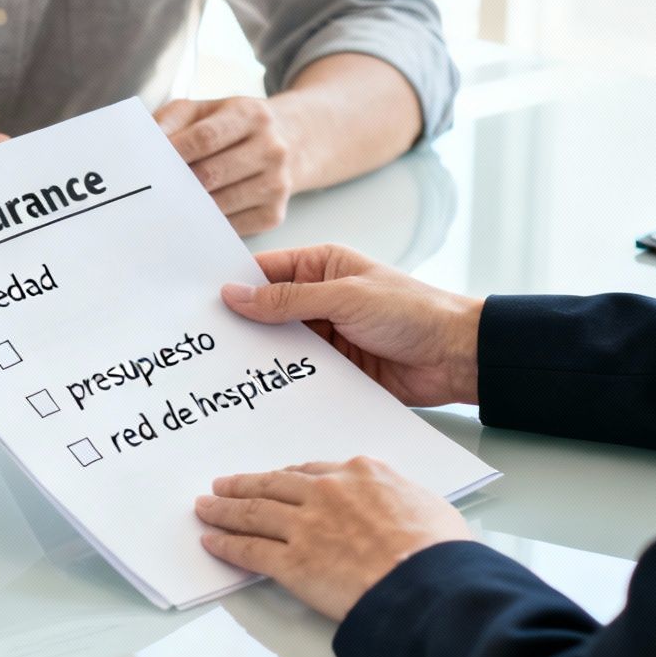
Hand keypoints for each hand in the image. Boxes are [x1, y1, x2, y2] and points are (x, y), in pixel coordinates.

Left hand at [156, 96, 297, 233]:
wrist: (289, 142)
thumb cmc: (231, 127)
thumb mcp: (204, 111)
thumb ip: (171, 121)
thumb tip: (144, 145)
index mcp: (252, 115)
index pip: (205, 137)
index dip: (174, 153)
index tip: (148, 165)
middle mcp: (271, 149)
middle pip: (211, 174)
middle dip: (177, 184)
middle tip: (150, 190)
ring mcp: (277, 184)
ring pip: (219, 205)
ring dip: (189, 207)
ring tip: (166, 204)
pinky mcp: (274, 214)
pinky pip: (230, 227)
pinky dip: (206, 224)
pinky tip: (193, 216)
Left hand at [196, 458, 472, 621]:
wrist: (427, 583)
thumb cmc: (439, 552)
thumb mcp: (428, 505)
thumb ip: (399, 499)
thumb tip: (397, 508)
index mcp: (361, 473)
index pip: (313, 471)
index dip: (288, 477)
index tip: (275, 479)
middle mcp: (327, 492)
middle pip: (274, 484)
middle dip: (245, 484)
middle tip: (223, 484)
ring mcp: (305, 526)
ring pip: (253, 512)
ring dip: (224, 509)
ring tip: (205, 507)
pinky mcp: (292, 562)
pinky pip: (250, 550)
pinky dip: (226, 545)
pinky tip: (212, 543)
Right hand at [221, 243, 481, 406]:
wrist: (458, 357)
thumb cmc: (413, 311)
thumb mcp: (345, 297)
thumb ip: (288, 299)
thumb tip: (235, 294)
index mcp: (322, 266)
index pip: (264, 271)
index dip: (232, 285)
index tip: (197, 302)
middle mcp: (319, 298)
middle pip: (266, 311)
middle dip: (239, 325)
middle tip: (200, 342)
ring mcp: (326, 336)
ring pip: (279, 345)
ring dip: (259, 356)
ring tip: (219, 369)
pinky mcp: (335, 369)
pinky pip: (298, 373)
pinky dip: (281, 380)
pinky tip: (257, 390)